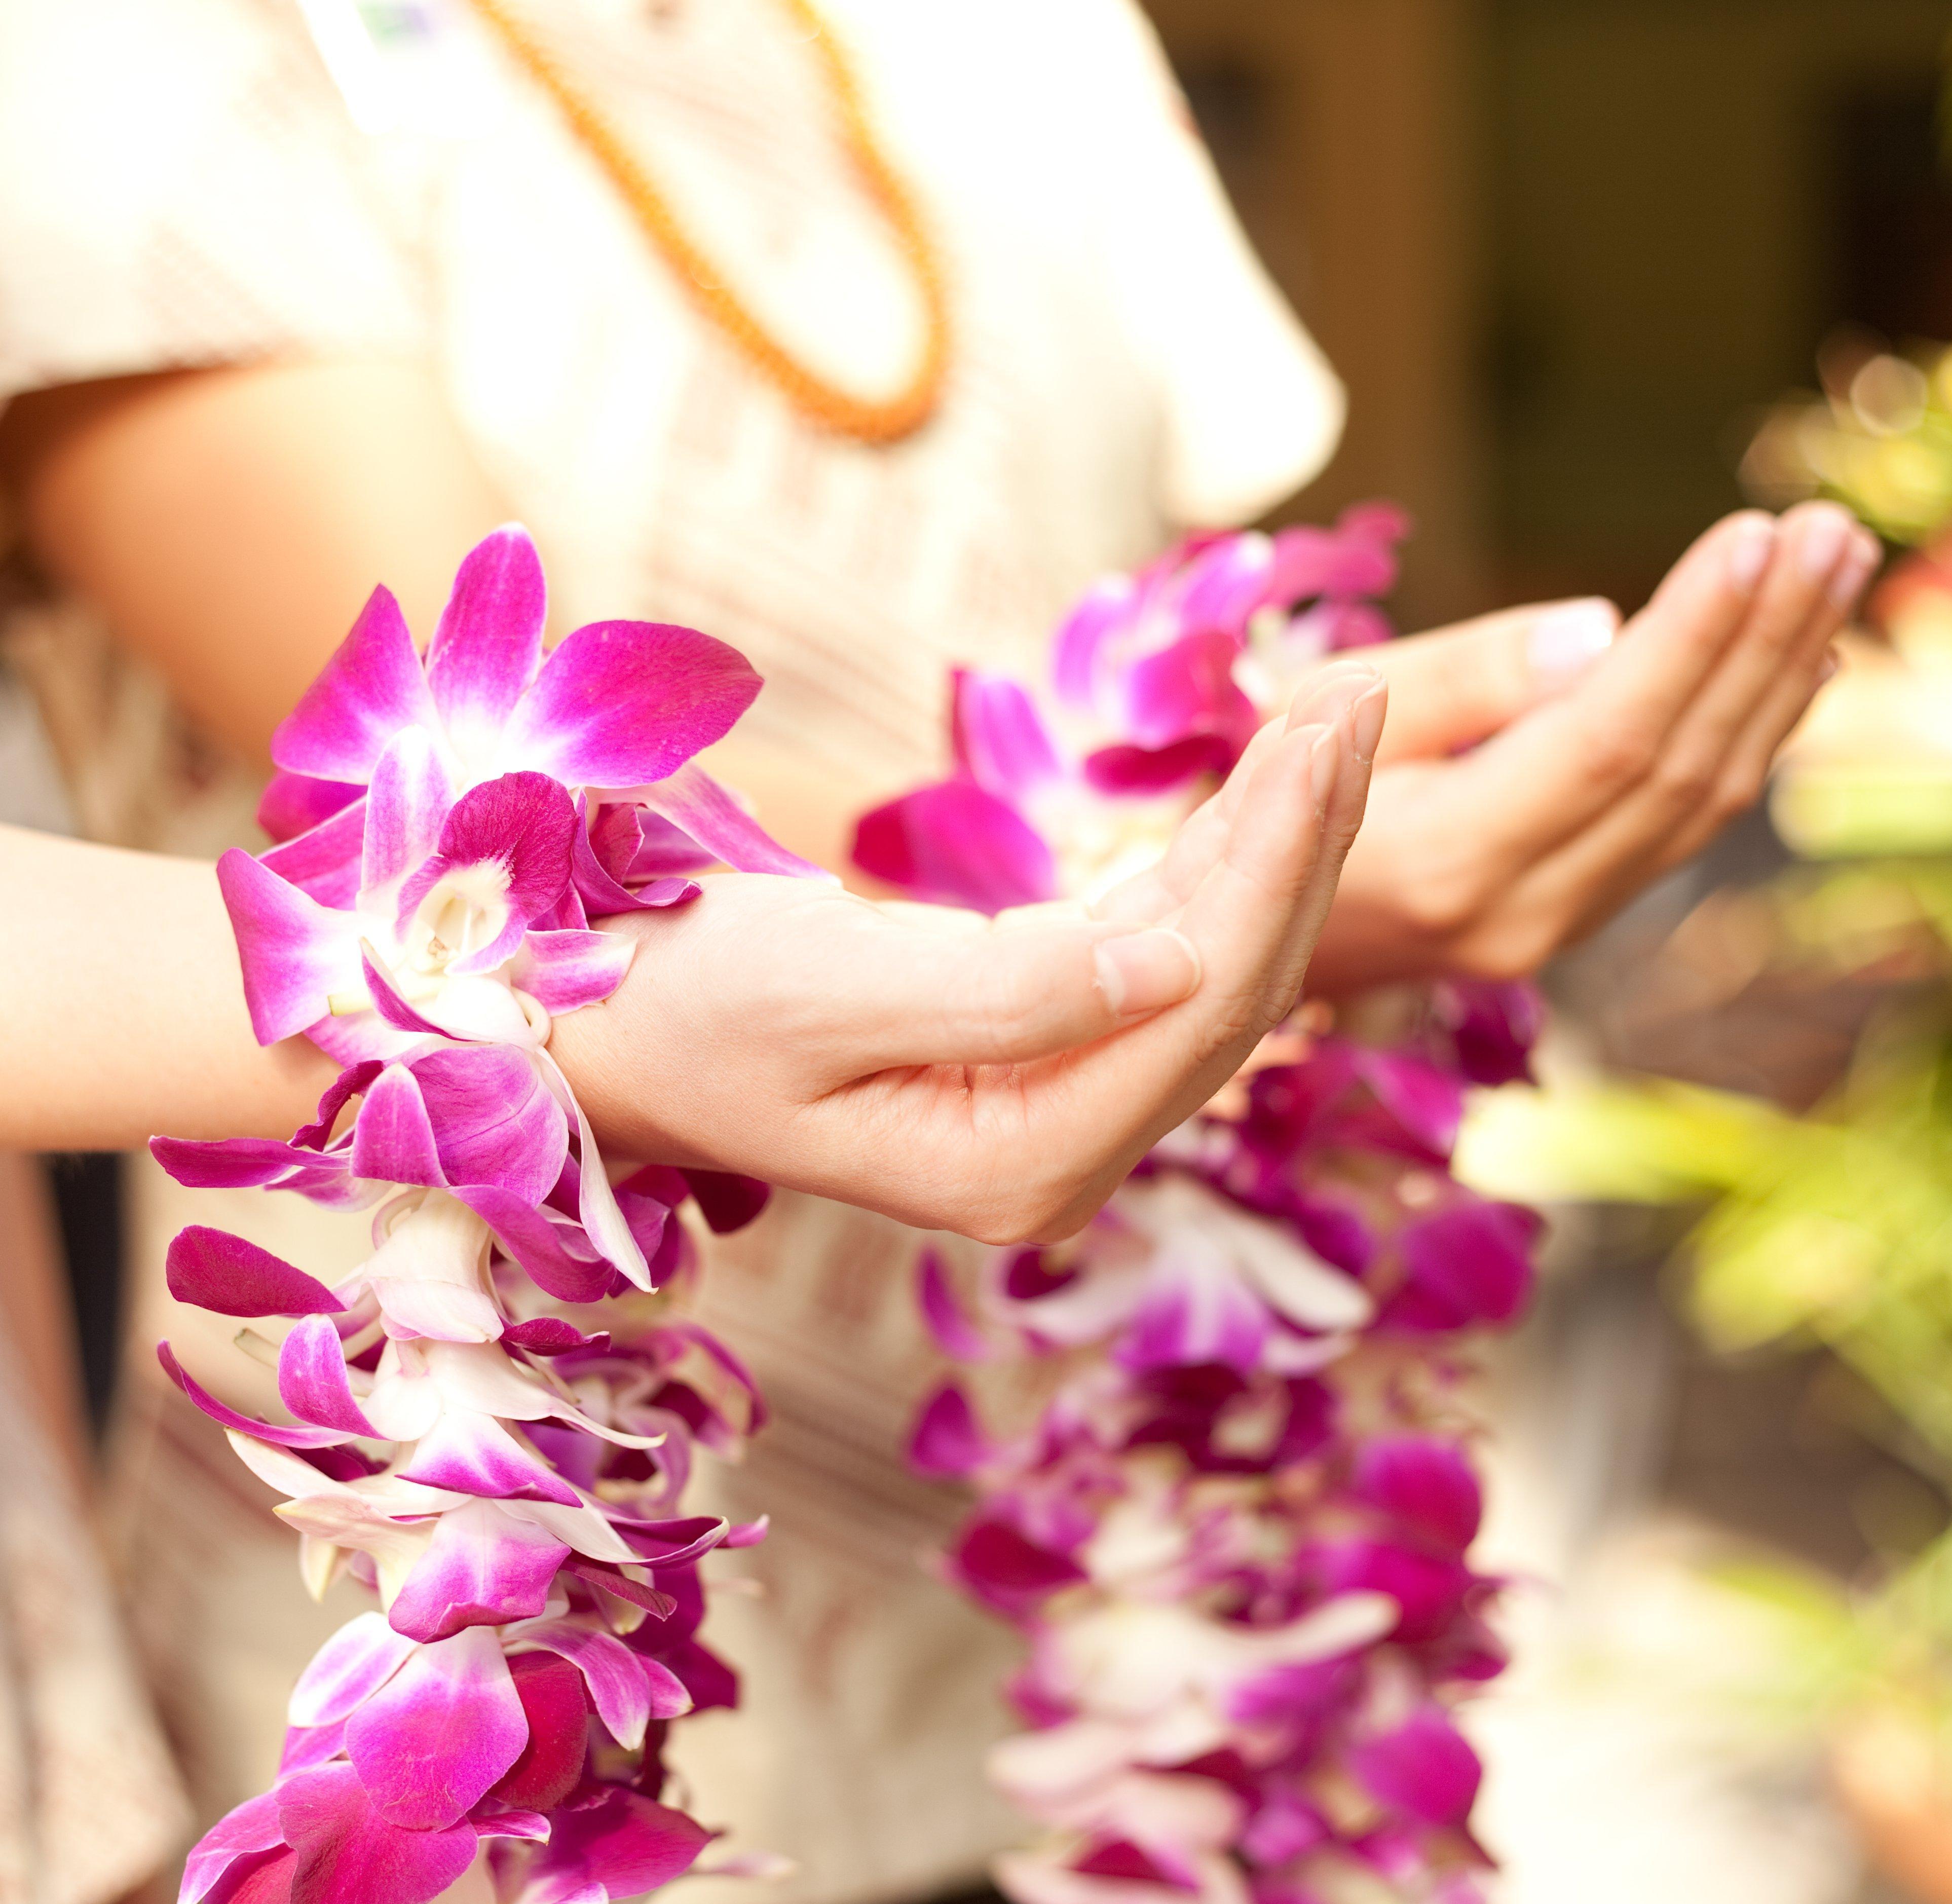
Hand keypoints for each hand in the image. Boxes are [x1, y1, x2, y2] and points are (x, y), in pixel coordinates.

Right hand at [554, 671, 1385, 1246]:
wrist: (589, 1034)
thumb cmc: (677, 1008)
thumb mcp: (824, 990)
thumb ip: (1006, 993)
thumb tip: (1173, 961)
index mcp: (1019, 1165)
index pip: (1198, 1002)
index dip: (1279, 858)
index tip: (1329, 720)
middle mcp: (1059, 1156)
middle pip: (1232, 990)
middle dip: (1306, 836)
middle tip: (1362, 689)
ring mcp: (1053, 1111)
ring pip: (1210, 967)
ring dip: (1274, 840)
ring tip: (1335, 709)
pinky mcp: (1034, 1053)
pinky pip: (1156, 955)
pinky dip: (1211, 861)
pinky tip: (1258, 782)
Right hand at [1301, 500, 1876, 991]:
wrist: (1240, 939)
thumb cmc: (1261, 803)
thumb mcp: (1309, 720)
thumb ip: (1456, 678)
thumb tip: (1601, 631)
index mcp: (1448, 860)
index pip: (1607, 738)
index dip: (1692, 636)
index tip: (1755, 536)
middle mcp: (1520, 913)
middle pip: (1679, 766)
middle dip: (1763, 639)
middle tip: (1830, 530)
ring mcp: (1556, 929)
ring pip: (1705, 798)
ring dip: (1780, 674)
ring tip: (1838, 563)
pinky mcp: (1577, 917)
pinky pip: (1689, 822)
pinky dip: (1754, 730)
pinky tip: (1804, 654)